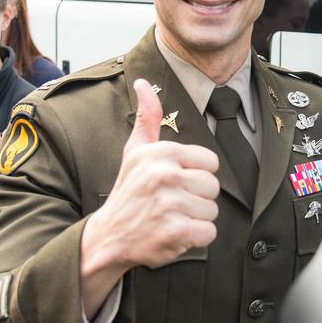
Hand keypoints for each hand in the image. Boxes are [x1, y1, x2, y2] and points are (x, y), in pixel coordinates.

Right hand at [82, 78, 219, 273]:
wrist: (108, 236)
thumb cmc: (128, 191)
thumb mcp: (135, 151)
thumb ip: (147, 118)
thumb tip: (144, 83)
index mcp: (161, 152)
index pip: (210, 162)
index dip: (196, 175)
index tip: (174, 183)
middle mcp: (164, 175)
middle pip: (213, 187)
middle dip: (197, 199)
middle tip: (171, 203)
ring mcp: (169, 204)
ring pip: (212, 211)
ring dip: (195, 219)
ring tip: (170, 218)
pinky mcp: (174, 231)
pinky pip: (208, 232)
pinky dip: (195, 238)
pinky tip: (174, 234)